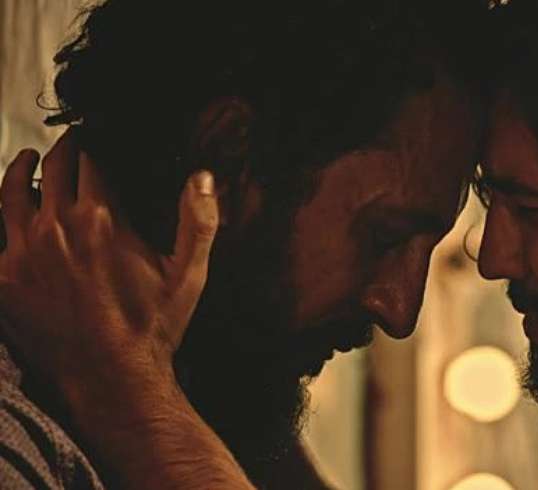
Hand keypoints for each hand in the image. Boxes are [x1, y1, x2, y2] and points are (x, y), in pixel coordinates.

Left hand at [0, 128, 217, 419]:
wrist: (110, 378)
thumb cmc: (152, 326)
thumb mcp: (189, 274)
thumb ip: (199, 220)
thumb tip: (202, 175)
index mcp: (101, 219)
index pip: (91, 160)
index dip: (95, 142)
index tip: (98, 136)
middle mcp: (56, 227)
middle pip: (53, 167)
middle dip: (63, 149)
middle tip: (71, 143)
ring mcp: (23, 252)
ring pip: (11, 191)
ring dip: (20, 168)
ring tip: (27, 159)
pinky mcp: (3, 278)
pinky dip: (1, 211)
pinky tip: (8, 207)